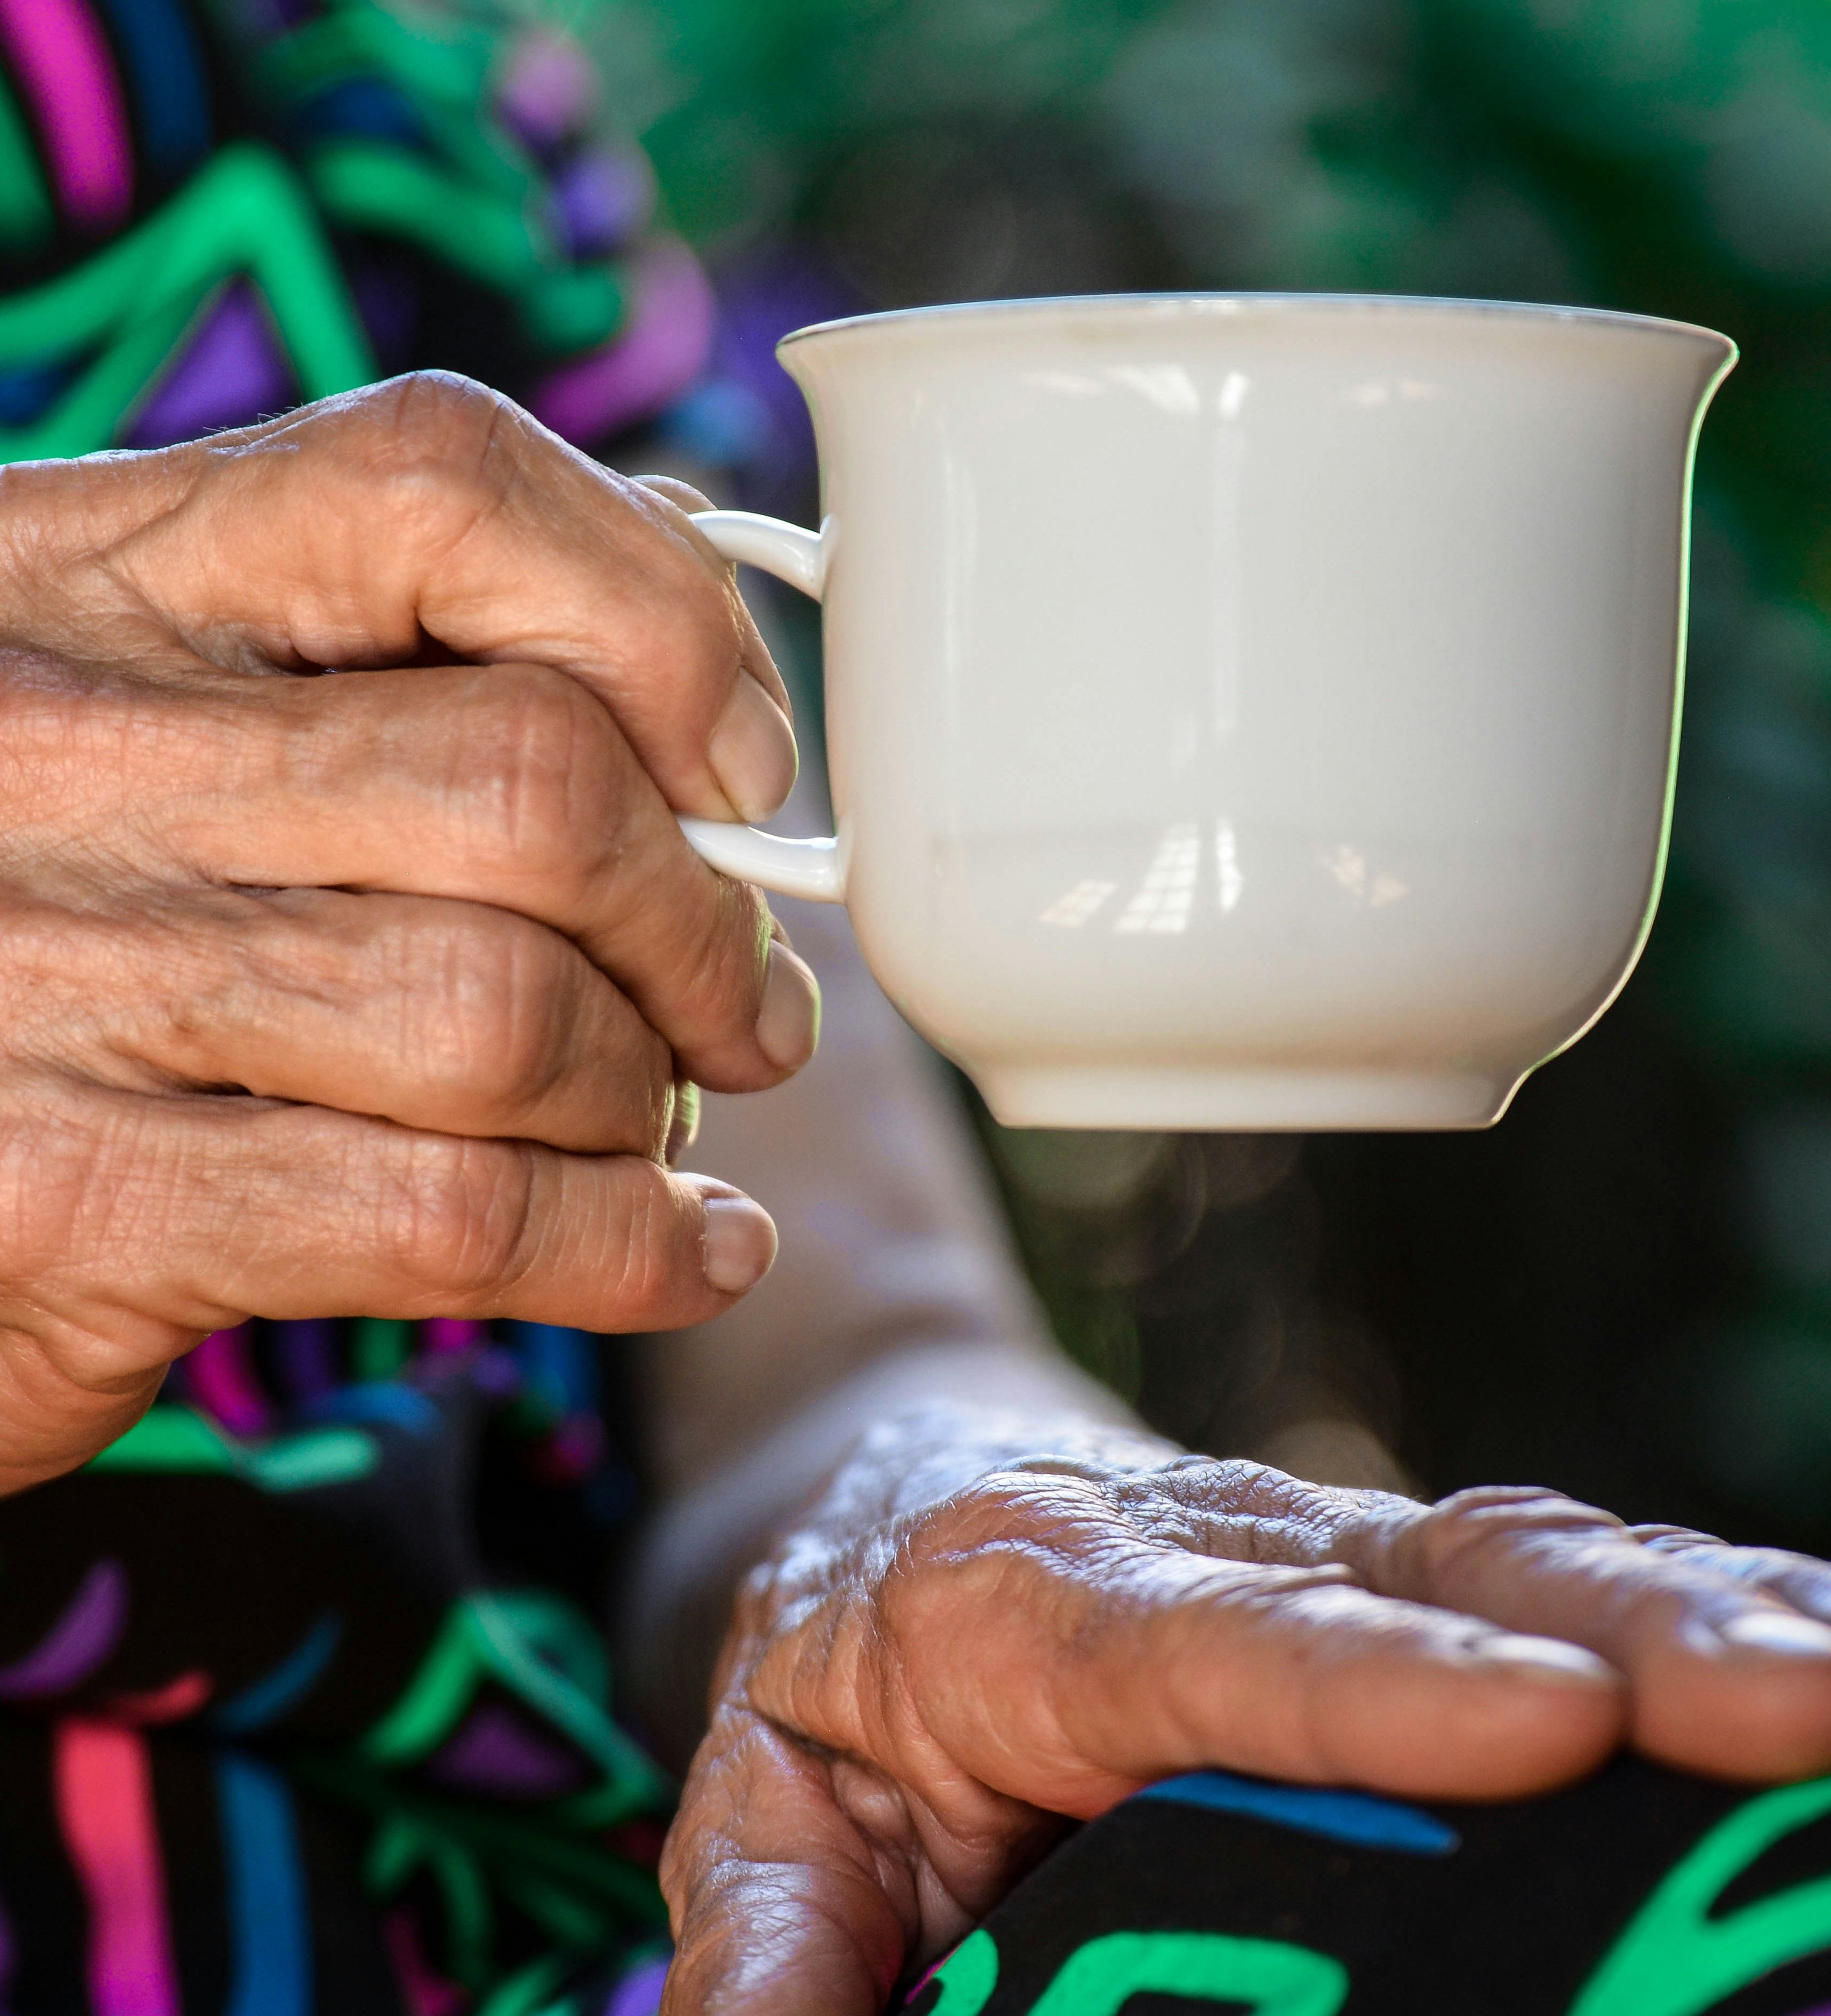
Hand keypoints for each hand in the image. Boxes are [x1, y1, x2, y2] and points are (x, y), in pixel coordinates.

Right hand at [0, 372, 814, 1487]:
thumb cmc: (30, 919)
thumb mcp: (139, 719)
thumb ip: (373, 633)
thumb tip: (681, 565)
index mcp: (84, 573)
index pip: (438, 487)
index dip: (660, 623)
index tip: (744, 770)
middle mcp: (52, 743)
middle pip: (528, 782)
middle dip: (701, 926)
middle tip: (743, 1009)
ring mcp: (45, 977)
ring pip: (506, 1012)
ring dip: (646, 1095)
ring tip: (656, 1123)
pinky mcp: (68, 1204)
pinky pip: (452, 1216)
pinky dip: (626, 1249)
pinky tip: (693, 1253)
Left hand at [662, 1415, 1830, 2014]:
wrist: (887, 1475)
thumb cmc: (836, 1656)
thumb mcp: (766, 1803)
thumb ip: (772, 1951)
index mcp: (1030, 1602)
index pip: (1214, 1645)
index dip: (1378, 1685)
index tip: (1550, 1719)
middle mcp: (1200, 1551)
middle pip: (1416, 1571)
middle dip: (1619, 1626)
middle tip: (1798, 1700)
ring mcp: (1312, 1546)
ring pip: (1512, 1550)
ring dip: (1689, 1606)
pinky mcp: (1387, 1569)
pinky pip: (1542, 1571)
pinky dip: (1685, 1599)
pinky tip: (1807, 1644)